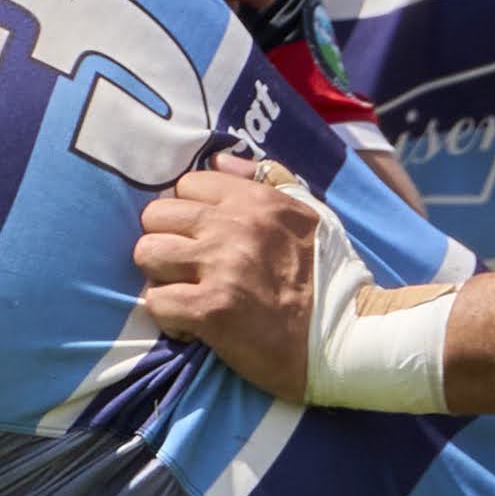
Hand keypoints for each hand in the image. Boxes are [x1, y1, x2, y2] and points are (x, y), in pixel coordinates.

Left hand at [131, 154, 321, 397]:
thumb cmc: (329, 275)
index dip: (187, 213)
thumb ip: (269, 179)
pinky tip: (191, 324)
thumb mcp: (311, 213)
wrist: (346, 336)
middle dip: (166, 241)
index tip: (201, 238)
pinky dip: (168, 317)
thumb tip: (219, 159)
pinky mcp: (211, 310)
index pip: (186, 185)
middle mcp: (233, 226)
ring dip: (161, 277)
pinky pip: (156, 301)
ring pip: (148, 254)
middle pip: (155, 215)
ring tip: (185, 292)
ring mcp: (220, 267)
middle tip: (186, 267)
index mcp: (256, 200)